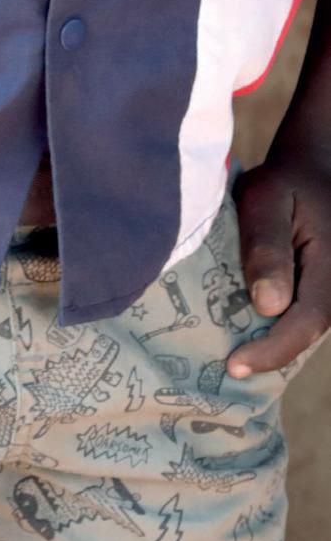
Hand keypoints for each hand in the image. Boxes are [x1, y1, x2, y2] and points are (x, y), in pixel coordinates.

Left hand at [229, 128, 330, 376]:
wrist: (311, 171)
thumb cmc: (283, 182)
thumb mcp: (265, 199)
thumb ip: (266, 247)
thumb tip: (268, 306)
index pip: (305, 323)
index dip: (272, 349)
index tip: (234, 365)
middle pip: (306, 334)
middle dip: (267, 355)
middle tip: (221, 369)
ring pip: (304, 329)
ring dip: (270, 344)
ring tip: (226, 356)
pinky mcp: (320, 291)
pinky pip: (300, 317)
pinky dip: (273, 328)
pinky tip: (241, 331)